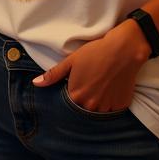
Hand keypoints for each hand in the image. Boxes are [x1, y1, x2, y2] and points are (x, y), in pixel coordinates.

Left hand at [32, 20, 150, 111]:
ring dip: (98, 101)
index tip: (76, 83)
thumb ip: (53, 75)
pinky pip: (113, 108)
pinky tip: (112, 86)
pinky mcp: (122, 105)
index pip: (69, 102)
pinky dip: (111, 101)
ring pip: (99, 109)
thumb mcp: (70, 61)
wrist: (123, 50)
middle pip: (84, 107)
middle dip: (84, 98)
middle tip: (90, 82)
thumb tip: (36, 83)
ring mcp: (108, 107)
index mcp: (76, 96)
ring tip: (101, 84)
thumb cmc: (94, 53)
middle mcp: (91, 105)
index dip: (72, 91)